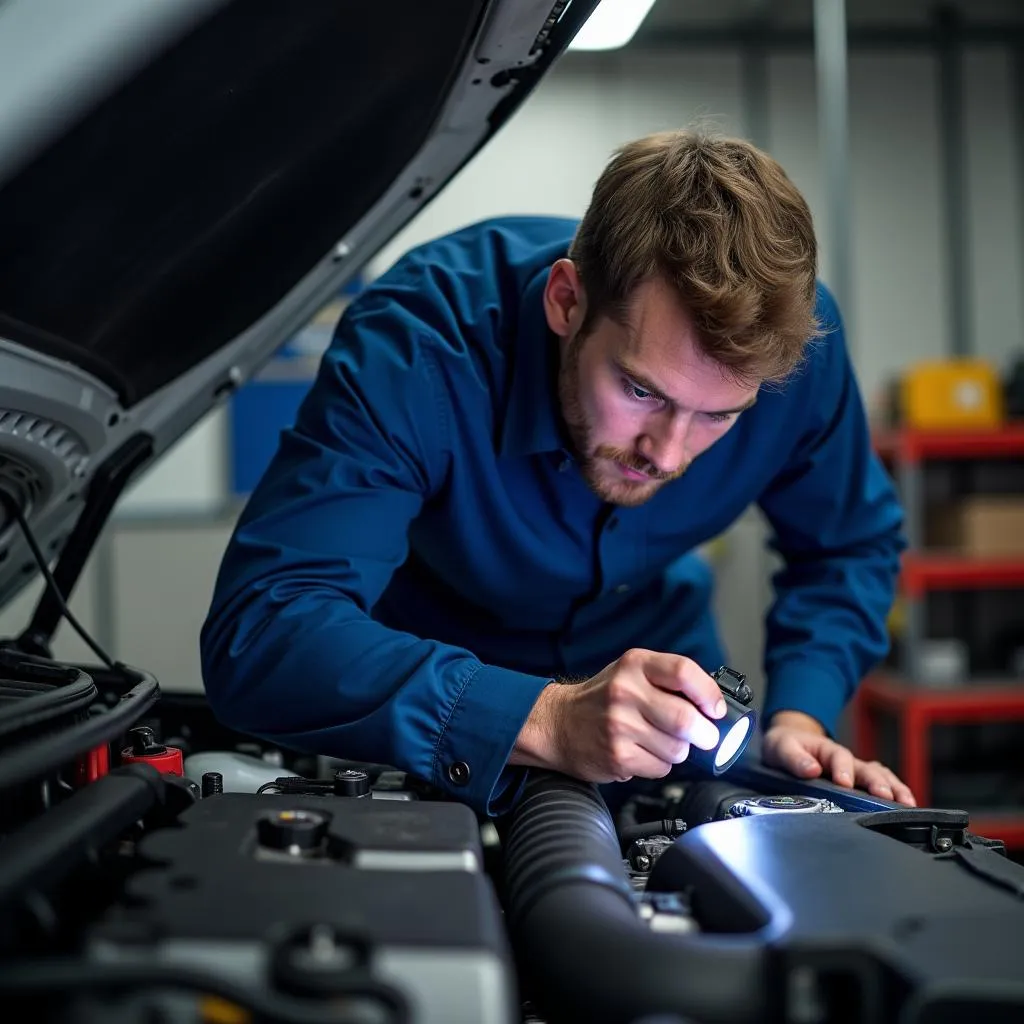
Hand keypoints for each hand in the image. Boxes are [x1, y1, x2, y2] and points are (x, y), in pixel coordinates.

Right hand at [511, 649, 725, 782]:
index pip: (683, 672)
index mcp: (635, 665)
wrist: (558, 723)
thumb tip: (713, 703)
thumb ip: (668, 680)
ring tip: (661, 742)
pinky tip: (644, 753)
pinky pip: (661, 768)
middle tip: (705, 736)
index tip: (715, 708)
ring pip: (677, 749)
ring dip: (679, 751)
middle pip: (685, 718)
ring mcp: (620, 726)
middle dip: (705, 734)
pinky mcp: (617, 756)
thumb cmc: (602, 698)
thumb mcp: (631, 673)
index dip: (708, 693)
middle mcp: (625, 692)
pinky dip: (661, 765)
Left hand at [763, 710, 916, 805]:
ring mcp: (855, 770)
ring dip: (895, 787)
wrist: (789, 743)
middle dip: (878, 782)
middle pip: (867, 768)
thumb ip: (793, 758)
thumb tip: (811, 769)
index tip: (844, 783)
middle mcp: (846, 760)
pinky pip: (881, 783)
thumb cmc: (786, 745)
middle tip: (885, 796)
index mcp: (827, 750)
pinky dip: (895, 792)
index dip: (843, 770)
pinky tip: (905, 805)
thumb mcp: (781, 747)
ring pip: (880, 775)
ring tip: (907, 802)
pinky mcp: (859, 781)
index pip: (839, 758)